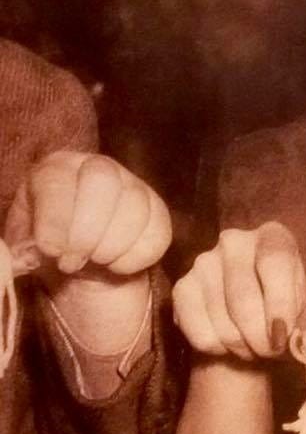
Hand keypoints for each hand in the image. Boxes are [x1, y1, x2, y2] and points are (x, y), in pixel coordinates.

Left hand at [4, 151, 171, 279]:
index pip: (58, 181)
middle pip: (102, 180)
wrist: (80, 264)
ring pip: (135, 207)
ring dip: (111, 247)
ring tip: (92, 264)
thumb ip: (18, 251)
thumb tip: (28, 255)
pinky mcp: (157, 210)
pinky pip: (158, 232)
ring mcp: (132, 185)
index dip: (56, 218)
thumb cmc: (45, 250)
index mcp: (55, 169)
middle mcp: (96, 167)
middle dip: (87, 231)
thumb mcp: (22, 248)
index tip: (52, 252)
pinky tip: (116, 265)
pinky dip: (136, 258)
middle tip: (71, 262)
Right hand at [172, 222, 305, 360]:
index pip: (275, 262)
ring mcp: (204, 261)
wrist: (251, 323)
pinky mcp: (182, 287)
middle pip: (244, 297)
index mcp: (274, 237)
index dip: (280, 303)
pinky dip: (217, 348)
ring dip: (241, 346)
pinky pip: (198, 330)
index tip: (283, 336)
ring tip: (254, 348)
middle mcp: (235, 240)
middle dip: (261, 338)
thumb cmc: (286, 313)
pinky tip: (228, 343)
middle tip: (271, 351)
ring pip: (222, 319)